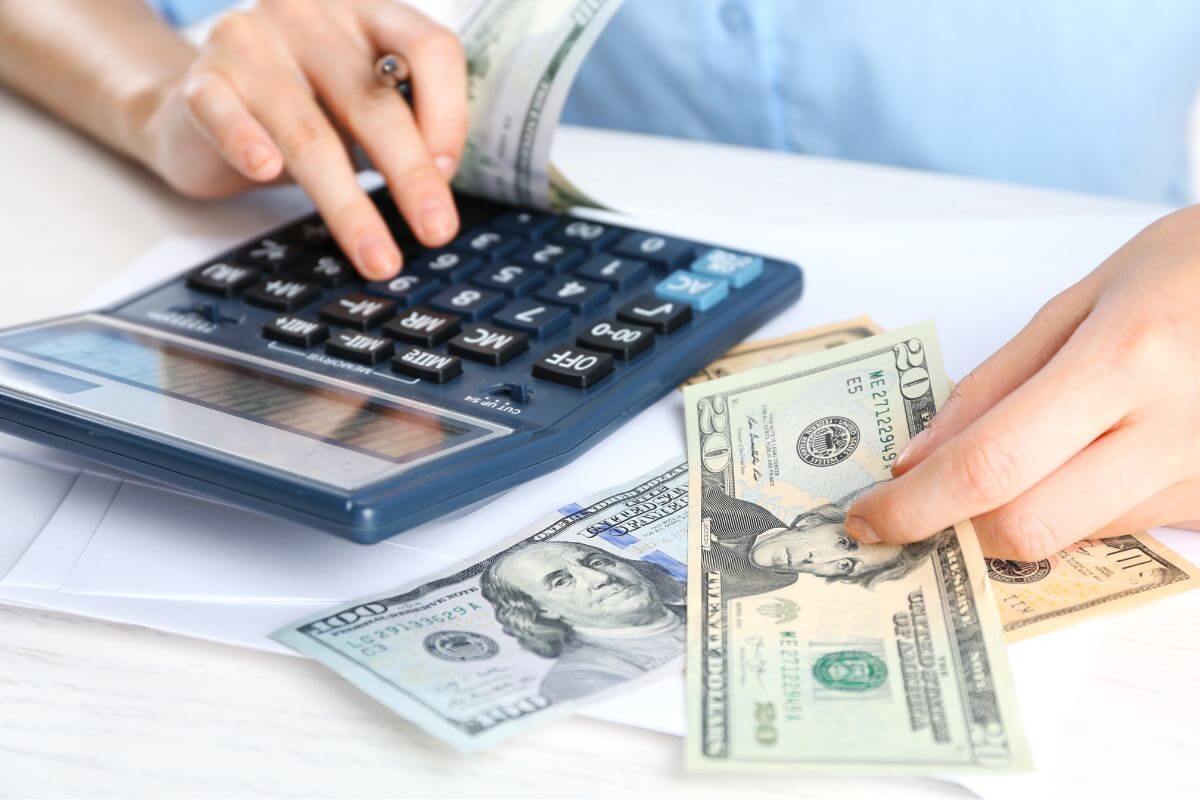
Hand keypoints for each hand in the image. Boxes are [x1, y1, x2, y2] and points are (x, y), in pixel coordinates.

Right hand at [137, 0, 466, 278]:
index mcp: (368, 13)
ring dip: (348, 204)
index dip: (449, 113)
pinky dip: (245, 142)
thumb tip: (440, 180)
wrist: (204, 107)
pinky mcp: (203, 80)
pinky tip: (265, 170)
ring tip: (376, 256)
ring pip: (310, 131)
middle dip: (411, 175)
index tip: (449, 173)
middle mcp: (312, 17)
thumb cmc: (304, 106)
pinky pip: (225, 114)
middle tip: (435, 230)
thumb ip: (404, 121)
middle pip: (374, 102)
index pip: (428, 47)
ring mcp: (253, 44)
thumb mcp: (362, 103)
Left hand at [846, 206, 1199, 559]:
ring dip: (1015, 512)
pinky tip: (1083, 459)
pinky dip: (1073, 506)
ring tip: (1021, 457)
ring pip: (1074, 537)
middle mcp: (1173, 429)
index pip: (991, 463)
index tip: (869, 518)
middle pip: (1029, 526)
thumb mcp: (1083, 299)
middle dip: (955, 526)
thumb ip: (995, 383)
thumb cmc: (1194, 268)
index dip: (915, 504)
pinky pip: (1120, 529)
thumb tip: (918, 458)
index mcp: (1125, 358)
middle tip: (920, 506)